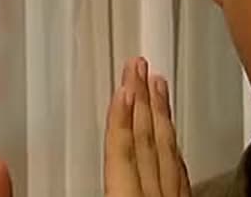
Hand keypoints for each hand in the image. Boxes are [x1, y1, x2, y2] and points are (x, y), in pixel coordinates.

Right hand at [104, 58, 190, 196]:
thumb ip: (105, 181)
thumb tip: (69, 180)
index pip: (123, 149)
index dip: (121, 115)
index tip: (123, 85)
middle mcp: (156, 195)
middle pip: (147, 139)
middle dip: (141, 99)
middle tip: (139, 66)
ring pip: (168, 150)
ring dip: (162, 114)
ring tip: (159, 84)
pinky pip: (181, 171)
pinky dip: (174, 148)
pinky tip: (174, 137)